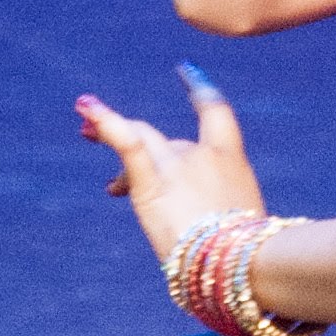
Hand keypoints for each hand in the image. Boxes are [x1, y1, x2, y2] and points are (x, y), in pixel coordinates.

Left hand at [77, 64, 266, 267]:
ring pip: (139, 140)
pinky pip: (126, 143)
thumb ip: (221, 219)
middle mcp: (203, 154)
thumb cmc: (249, 259)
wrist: (241, 262)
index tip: (187, 73)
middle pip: (166, 139)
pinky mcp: (152, 183)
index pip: (216, 113)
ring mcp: (177, 166)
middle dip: (138, 135)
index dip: (200, 90)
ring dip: (109, 131)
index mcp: (233, 162)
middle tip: (103, 135)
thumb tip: (205, 234)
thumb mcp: (242, 231)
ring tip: (85, 130)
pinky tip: (86, 106)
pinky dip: (106, 121)